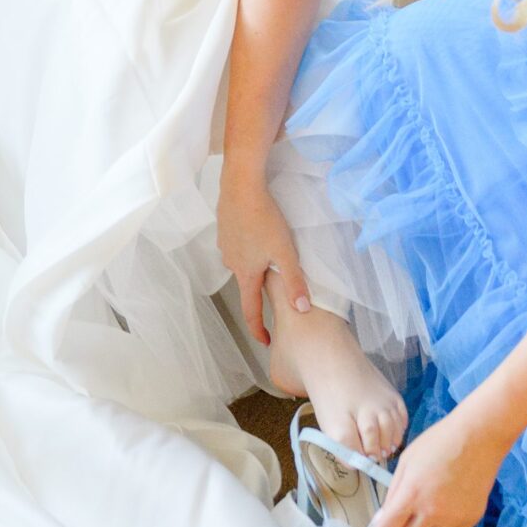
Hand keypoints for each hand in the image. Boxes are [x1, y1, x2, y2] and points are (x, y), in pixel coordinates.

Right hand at [218, 174, 312, 346]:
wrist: (241, 184)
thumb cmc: (264, 218)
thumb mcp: (285, 252)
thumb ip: (294, 281)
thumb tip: (302, 309)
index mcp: (246, 274)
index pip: (250, 310)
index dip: (258, 329)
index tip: (266, 341)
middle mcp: (232, 263)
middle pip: (246, 284)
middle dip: (259, 290)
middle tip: (274, 288)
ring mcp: (225, 244)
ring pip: (241, 263)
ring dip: (254, 265)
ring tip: (268, 257)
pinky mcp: (224, 227)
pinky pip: (237, 245)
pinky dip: (247, 247)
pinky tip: (256, 235)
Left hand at [367, 409, 504, 526]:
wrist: (478, 438)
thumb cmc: (440, 442)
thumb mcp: (407, 460)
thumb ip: (393, 491)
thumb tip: (383, 518)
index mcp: (412, 493)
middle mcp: (432, 512)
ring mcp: (452, 519)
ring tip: (420, 520)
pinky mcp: (469, 521)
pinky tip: (445, 506)